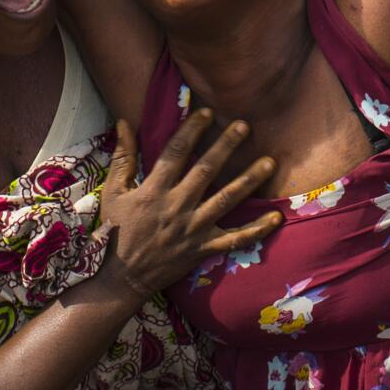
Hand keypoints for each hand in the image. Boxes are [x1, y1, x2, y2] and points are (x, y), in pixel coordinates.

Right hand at [99, 113, 281, 300]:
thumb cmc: (115, 230)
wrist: (121, 277)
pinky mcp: (203, 249)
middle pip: (206, 170)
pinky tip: (276, 217)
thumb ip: (122, 156)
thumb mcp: (112, 191)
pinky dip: (257, 229)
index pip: (175, 152)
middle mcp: (176, 206)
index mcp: (154, 190)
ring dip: (249, 180)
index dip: (192, 130)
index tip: (207, 112)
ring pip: (226, 200)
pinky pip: (235, 239)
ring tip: (269, 162)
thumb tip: (125, 122)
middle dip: (226, 146)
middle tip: (244, 126)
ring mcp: (193, 229)